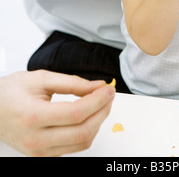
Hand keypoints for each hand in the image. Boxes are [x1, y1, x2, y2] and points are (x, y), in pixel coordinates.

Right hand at [0, 70, 114, 156]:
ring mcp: (39, 152)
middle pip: (83, 132)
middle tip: (109, 95)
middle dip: (103, 112)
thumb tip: (98, 86)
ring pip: (82, 143)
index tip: (108, 89)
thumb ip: (73, 82)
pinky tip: (89, 115)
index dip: (98, 101)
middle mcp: (36, 140)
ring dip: (98, 122)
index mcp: (33, 116)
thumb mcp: (41, 78)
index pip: (77, 113)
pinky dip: (87, 131)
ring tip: (101, 103)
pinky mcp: (43, 156)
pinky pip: (73, 148)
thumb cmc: (11, 92)